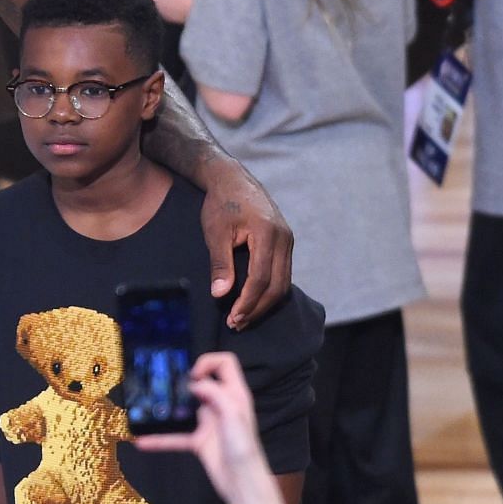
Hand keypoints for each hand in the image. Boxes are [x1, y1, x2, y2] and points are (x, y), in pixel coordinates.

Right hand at [134, 353, 273, 503]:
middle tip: (164, 386)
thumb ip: (215, 394)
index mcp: (234, 395)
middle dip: (181, 381)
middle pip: (200, 383)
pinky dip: (159, 438)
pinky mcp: (198, 440)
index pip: (225, 364)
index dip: (207, 362)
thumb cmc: (244, 448)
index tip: (191, 376)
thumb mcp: (232, 416)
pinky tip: (142, 441)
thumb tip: (194, 383)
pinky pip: (175, 436)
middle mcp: (221, 405)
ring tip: (147, 406)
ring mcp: (208, 423)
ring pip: (184, 409)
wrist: (243, 484)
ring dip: (166, 409)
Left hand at [197, 164, 291, 329]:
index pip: (261, 278)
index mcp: (267, 233)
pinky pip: (283, 273)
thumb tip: (220, 294)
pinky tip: (254, 300)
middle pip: (277, 285)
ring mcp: (287, 240)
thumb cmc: (220, 204)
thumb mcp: (215, 232)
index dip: (248, 302)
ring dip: (265, 303)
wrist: (232, 179)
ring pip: (283, 282)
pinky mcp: (285, 242)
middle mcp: (283, 238)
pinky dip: (270, 290)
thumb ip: (220, 263)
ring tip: (243, 317)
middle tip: (237, 324)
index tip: (233, 318)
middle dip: (258, 308)